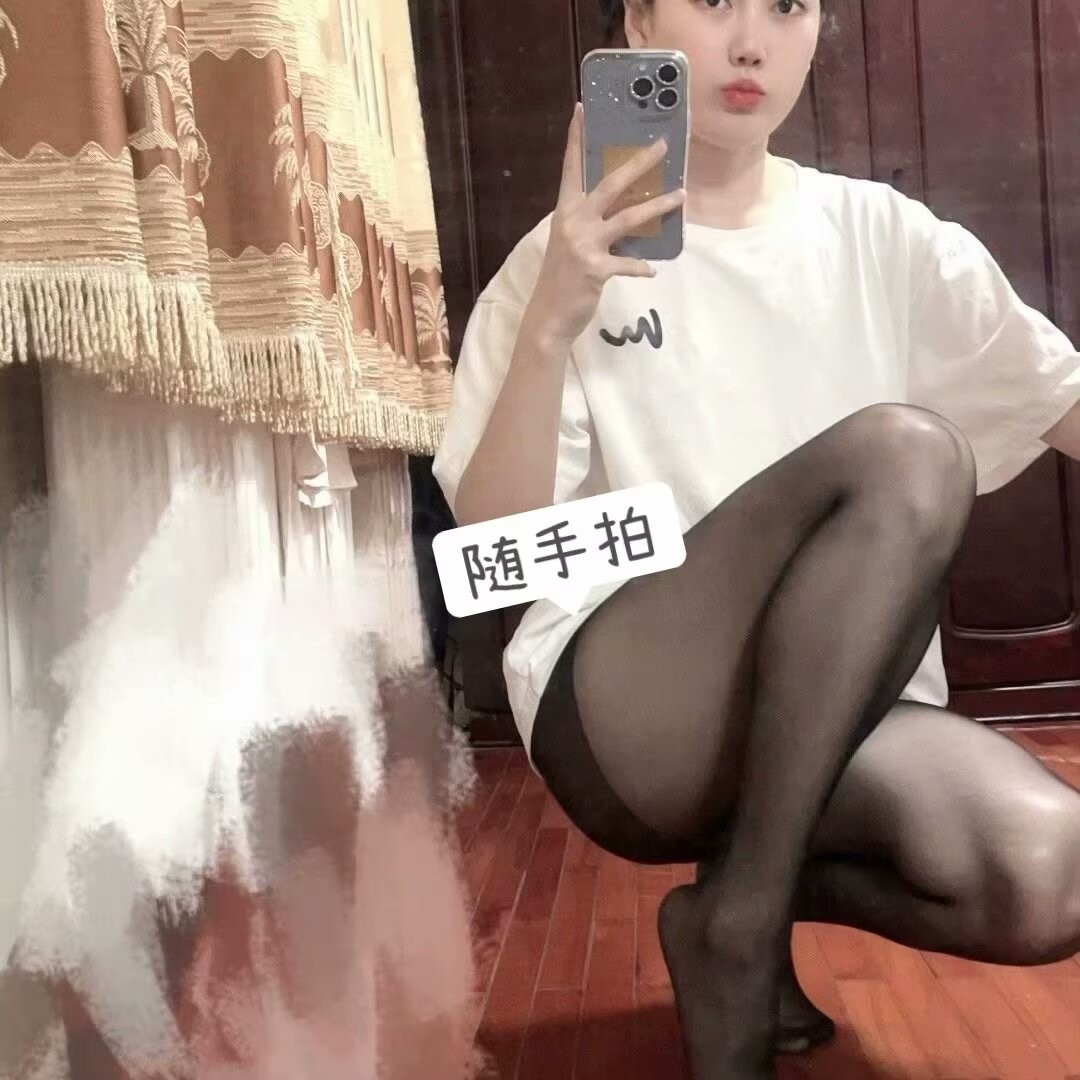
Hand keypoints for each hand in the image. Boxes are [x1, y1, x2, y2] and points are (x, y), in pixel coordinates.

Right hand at [525, 102, 685, 349]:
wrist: (549, 315)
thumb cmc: (562, 277)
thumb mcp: (570, 242)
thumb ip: (592, 222)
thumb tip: (626, 209)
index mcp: (565, 211)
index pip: (571, 167)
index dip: (576, 138)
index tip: (582, 108)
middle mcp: (573, 222)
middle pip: (611, 183)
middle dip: (639, 162)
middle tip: (663, 145)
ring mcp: (584, 244)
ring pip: (628, 218)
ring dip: (658, 205)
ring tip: (681, 196)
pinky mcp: (595, 269)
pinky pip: (628, 263)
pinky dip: (641, 267)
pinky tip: (652, 270)